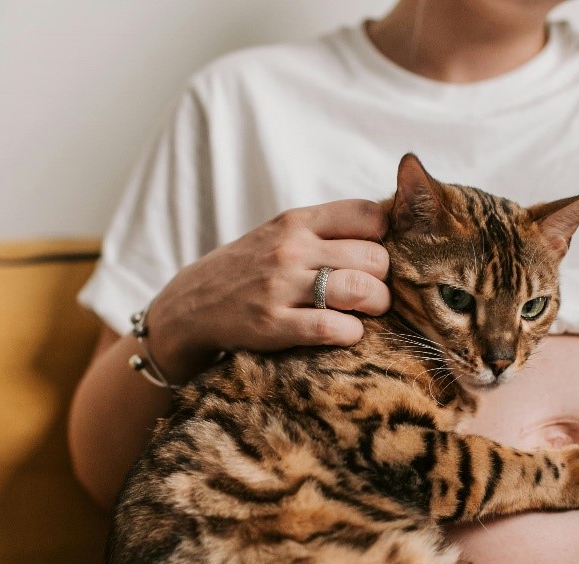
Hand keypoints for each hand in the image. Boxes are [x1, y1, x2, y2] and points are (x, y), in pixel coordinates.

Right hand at [147, 199, 390, 380]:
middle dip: (384, 279)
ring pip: (359, 289)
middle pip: (373, 257)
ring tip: (368, 313)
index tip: (376, 257)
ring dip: (375, 306)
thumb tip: (386, 231)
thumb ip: (324, 231)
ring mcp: (280, 286)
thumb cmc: (250, 269)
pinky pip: (330, 327)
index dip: (384, 238)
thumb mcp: (280, 234)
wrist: (192, 304)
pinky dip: (351, 333)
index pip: (368, 215)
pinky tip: (348, 333)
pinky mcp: (272, 324)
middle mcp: (290, 249)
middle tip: (375, 293)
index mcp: (297, 221)